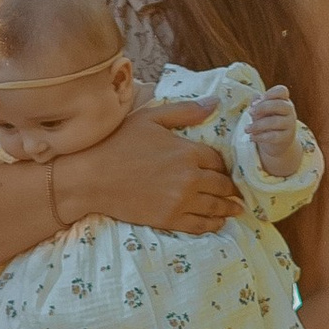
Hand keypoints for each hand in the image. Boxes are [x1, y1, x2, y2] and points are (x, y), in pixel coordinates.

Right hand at [60, 101, 235, 236]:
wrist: (91, 177)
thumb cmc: (117, 143)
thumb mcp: (151, 118)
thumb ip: (185, 111)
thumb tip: (215, 103)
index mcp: (188, 151)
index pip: (218, 160)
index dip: (224, 165)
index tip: (225, 170)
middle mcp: (190, 177)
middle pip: (222, 185)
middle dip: (231, 189)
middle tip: (238, 193)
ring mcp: (180, 201)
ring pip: (215, 207)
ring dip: (228, 209)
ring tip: (236, 210)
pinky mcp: (168, 219)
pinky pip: (199, 225)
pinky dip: (213, 225)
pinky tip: (218, 224)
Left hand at [245, 86, 300, 171]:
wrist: (277, 143)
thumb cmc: (267, 122)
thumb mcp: (261, 111)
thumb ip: (257, 104)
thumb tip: (254, 101)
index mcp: (283, 100)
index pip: (282, 91)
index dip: (270, 93)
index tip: (260, 98)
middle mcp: (289, 110)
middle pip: (279, 104)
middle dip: (262, 107)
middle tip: (249, 112)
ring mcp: (290, 124)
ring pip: (275, 121)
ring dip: (257, 125)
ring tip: (246, 129)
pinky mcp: (286, 137)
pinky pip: (273, 136)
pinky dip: (260, 136)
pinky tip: (251, 137)